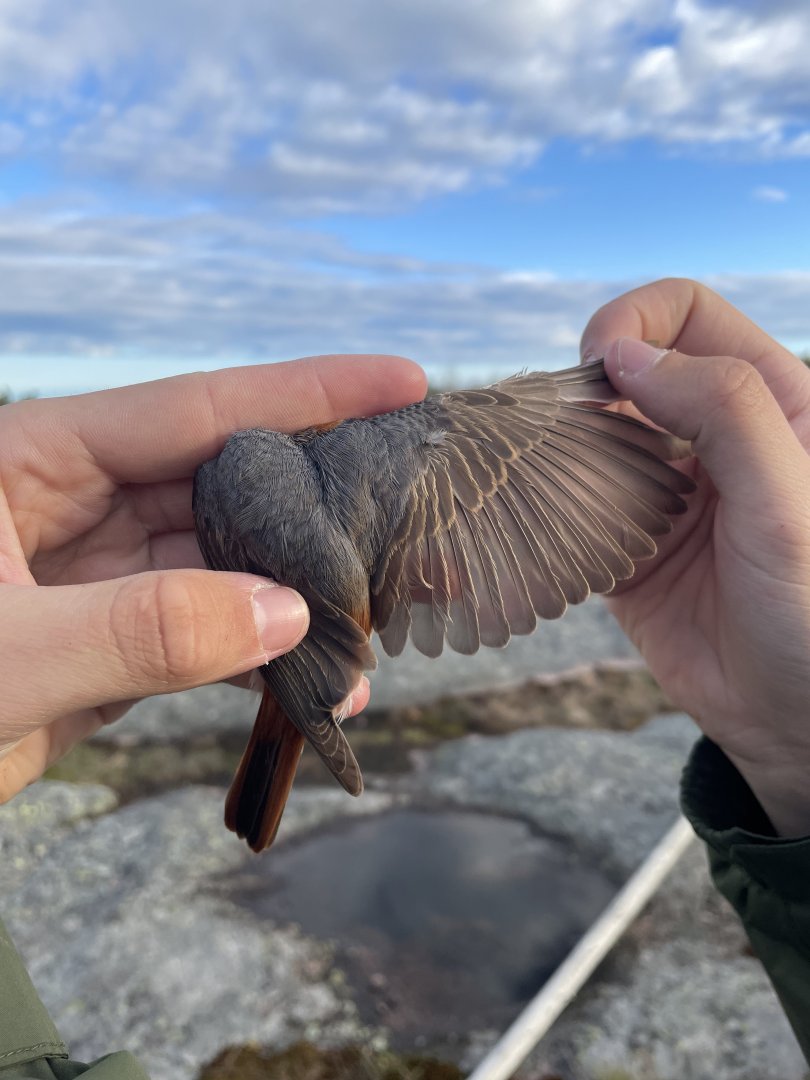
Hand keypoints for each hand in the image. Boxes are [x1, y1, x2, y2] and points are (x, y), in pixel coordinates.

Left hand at [0, 355, 425, 800]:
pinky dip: (261, 661)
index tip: (403, 381)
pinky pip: (203, 639)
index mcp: (37, 459)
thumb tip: (286, 614)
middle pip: (225, 485)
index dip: (306, 392)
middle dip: (319, 504)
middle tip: (416, 514)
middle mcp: (76, 505)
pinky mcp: (107, 645)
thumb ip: (141, 630)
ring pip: (224, 568)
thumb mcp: (2, 654)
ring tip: (381, 624)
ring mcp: (97, 578)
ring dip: (298, 598)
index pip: (195, 408)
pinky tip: (320, 683)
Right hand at [581, 278, 809, 836]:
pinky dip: (544, 503)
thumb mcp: (789, 502)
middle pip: (627, 369)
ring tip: (537, 478)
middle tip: (558, 433)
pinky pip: (569, 503)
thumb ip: (723, 410)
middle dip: (582, 388)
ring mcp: (662, 490)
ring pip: (589, 433)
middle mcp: (708, 436)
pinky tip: (537, 521)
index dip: (637, 323)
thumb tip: (623, 355)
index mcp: (769, 401)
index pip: (688, 315)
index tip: (600, 368)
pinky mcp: (623, 544)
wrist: (796, 721)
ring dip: (556, 445)